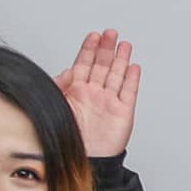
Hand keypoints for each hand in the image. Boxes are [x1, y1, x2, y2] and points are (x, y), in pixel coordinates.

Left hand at [58, 30, 138, 163]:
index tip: (93, 35)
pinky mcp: (122, 112)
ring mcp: (109, 101)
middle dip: (106, 48)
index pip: (84, 64)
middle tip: (110, 33)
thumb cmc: (67, 135)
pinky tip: (133, 67)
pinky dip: (131, 79)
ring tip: (124, 44)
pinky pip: (128, 92)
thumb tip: (66, 70)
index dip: (89, 49)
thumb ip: (59, 87)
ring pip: (116, 75)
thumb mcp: (56, 105)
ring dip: (120, 59)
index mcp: (76, 91)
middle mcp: (93, 93)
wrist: (83, 158)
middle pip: (102, 65)